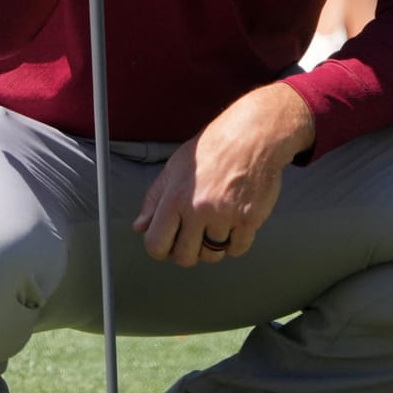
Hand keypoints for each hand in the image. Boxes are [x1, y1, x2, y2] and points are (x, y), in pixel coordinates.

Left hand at [132, 84, 313, 267]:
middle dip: (188, 251)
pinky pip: (237, 249)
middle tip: (194, 236)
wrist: (251, 135)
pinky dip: (236, 241)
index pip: (156, 244)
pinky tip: (234, 223)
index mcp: (175, 197)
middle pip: (185, 257)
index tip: (168, 245)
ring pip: (213, 255)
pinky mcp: (248, 219)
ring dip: (213, 245)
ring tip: (217, 224)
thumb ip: (155, 199)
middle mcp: (198, 209)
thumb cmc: (213, 148)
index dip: (160, 249)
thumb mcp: (175, 168)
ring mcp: (225, 215)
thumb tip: (140, 227)